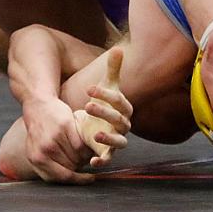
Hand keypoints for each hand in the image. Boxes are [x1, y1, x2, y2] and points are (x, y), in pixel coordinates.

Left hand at [22, 96, 94, 183]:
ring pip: (78, 157)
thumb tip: (66, 180)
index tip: (88, 179)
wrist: (38, 105)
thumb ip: (46, 166)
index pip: (61, 177)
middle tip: (84, 160)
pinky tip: (88, 144)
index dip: (78, 180)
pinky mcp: (64, 127)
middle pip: (72, 167)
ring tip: (86, 152)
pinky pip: (81, 145)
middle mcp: (45, 150)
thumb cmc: (39, 131)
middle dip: (81, 166)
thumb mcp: (35, 150)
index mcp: (36, 159)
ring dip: (85, 157)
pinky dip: (87, 147)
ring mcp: (54, 138)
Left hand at [73, 48, 131, 167]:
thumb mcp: (107, 86)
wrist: (99, 122)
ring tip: (96, 134)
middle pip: (119, 120)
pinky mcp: (107, 152)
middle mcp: (123, 125)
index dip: (105, 95)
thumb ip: (114, 69)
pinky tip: (92, 162)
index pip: (119, 100)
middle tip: (88, 106)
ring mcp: (116, 139)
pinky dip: (102, 161)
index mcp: (124, 108)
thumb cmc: (105, 102)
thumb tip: (118, 48)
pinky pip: (108, 158)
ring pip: (119, 142)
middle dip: (104, 113)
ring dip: (109, 139)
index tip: (89, 88)